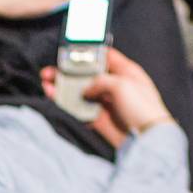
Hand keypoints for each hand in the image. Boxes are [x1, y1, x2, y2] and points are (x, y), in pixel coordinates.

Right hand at [40, 48, 172, 149]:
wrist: (146, 139)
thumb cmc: (142, 107)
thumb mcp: (122, 84)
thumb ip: (101, 81)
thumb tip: (86, 89)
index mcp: (124, 71)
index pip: (103, 57)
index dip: (86, 54)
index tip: (69, 54)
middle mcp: (113, 85)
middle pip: (86, 76)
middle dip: (68, 74)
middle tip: (50, 73)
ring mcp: (105, 103)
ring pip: (80, 94)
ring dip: (64, 90)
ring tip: (47, 86)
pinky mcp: (98, 120)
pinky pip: (80, 111)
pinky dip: (68, 107)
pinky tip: (56, 101)